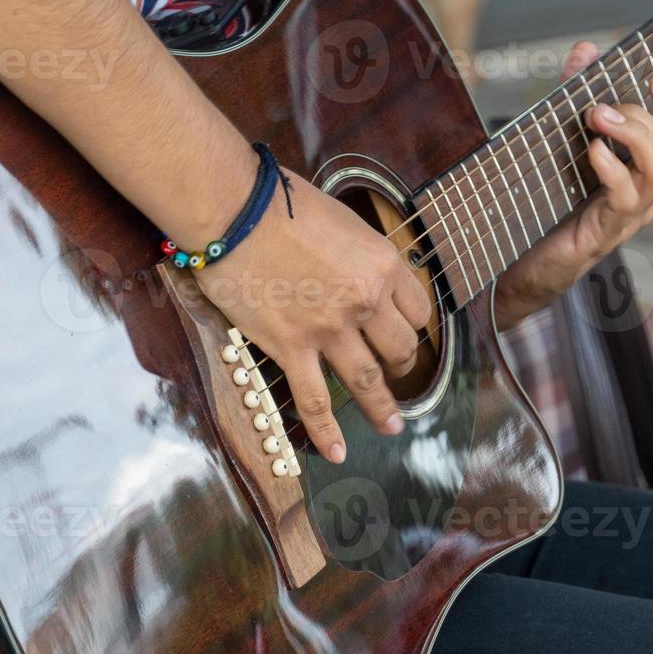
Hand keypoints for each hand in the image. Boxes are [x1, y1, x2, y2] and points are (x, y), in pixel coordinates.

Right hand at [195, 172, 430, 463]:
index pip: (418, 309)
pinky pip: (316, 400)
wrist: (234, 211)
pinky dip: (327, 430)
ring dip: (382, 407)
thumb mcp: (342, 220)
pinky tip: (337, 450)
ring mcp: (330, 329)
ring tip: (391, 425)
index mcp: (383, 265)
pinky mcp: (292, 348)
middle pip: (400, 348)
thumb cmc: (281, 203)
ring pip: (368, 380)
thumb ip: (358, 253)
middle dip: (403, 365)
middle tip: (398, 373)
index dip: (413, 324)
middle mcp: (365, 302)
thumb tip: (355, 268)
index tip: (406, 332)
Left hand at [493, 42, 652, 329]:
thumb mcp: (557, 136)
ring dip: (633, 135)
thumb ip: (573, 94)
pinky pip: (625, 197)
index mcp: (639, 165)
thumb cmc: (542, 198)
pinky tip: (591, 152)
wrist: (515, 261)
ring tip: (597, 117)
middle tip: (598, 107)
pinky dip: (611, 168)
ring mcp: (628, 213)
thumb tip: (586, 49)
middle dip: (639, 115)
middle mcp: (643, 189)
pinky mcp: (606, 232)